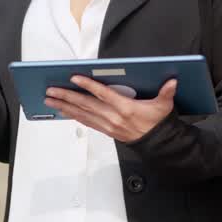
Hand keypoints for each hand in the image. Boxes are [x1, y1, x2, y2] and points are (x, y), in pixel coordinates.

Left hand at [44, 77, 176, 142]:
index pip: (103, 94)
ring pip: (82, 114)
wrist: (158, 144)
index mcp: (126, 108)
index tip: (74, 77)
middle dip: (66, 97)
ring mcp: (108, 125)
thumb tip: (172, 81)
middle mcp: (113, 117)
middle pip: (86, 104)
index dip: (88, 85)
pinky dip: (73, 115)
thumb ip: (166, 93)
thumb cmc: (158, 122)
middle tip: (50, 90)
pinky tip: (62, 110)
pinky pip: (86, 122)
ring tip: (49, 100)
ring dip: (64, 106)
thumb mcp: (164, 106)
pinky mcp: (106, 130)